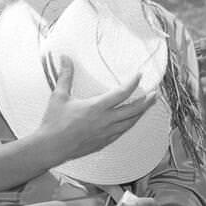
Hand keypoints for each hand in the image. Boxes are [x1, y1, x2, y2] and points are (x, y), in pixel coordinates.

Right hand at [35, 57, 155, 164]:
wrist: (51, 147)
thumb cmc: (54, 123)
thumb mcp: (59, 96)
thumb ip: (66, 76)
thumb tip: (66, 59)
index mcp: (96, 107)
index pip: (121, 93)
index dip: (133, 83)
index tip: (139, 76)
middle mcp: (105, 121)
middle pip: (133, 110)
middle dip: (146, 101)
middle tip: (154, 94)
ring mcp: (106, 133)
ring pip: (130, 123)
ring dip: (140, 113)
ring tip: (146, 106)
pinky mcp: (104, 142)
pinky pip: (122, 132)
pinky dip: (129, 125)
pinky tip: (130, 121)